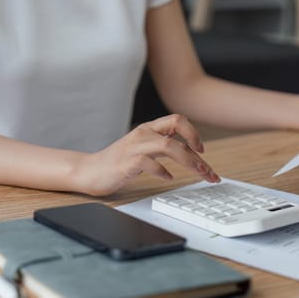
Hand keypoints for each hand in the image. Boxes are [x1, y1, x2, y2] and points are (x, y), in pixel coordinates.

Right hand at [74, 114, 219, 195]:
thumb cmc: (119, 162)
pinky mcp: (128, 162)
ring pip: (169, 146)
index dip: (193, 132)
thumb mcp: (145, 149)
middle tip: (209, 171)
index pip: (177, 119)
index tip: (202, 150)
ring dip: (189, 161)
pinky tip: (169, 178)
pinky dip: (163, 171)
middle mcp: (144, 134)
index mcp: (149, 129)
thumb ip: (164, 147)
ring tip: (199, 174)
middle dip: (198, 153)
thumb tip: (191, 155)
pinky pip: (150, 163)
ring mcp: (135, 146)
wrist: (90, 171)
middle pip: (177, 134)